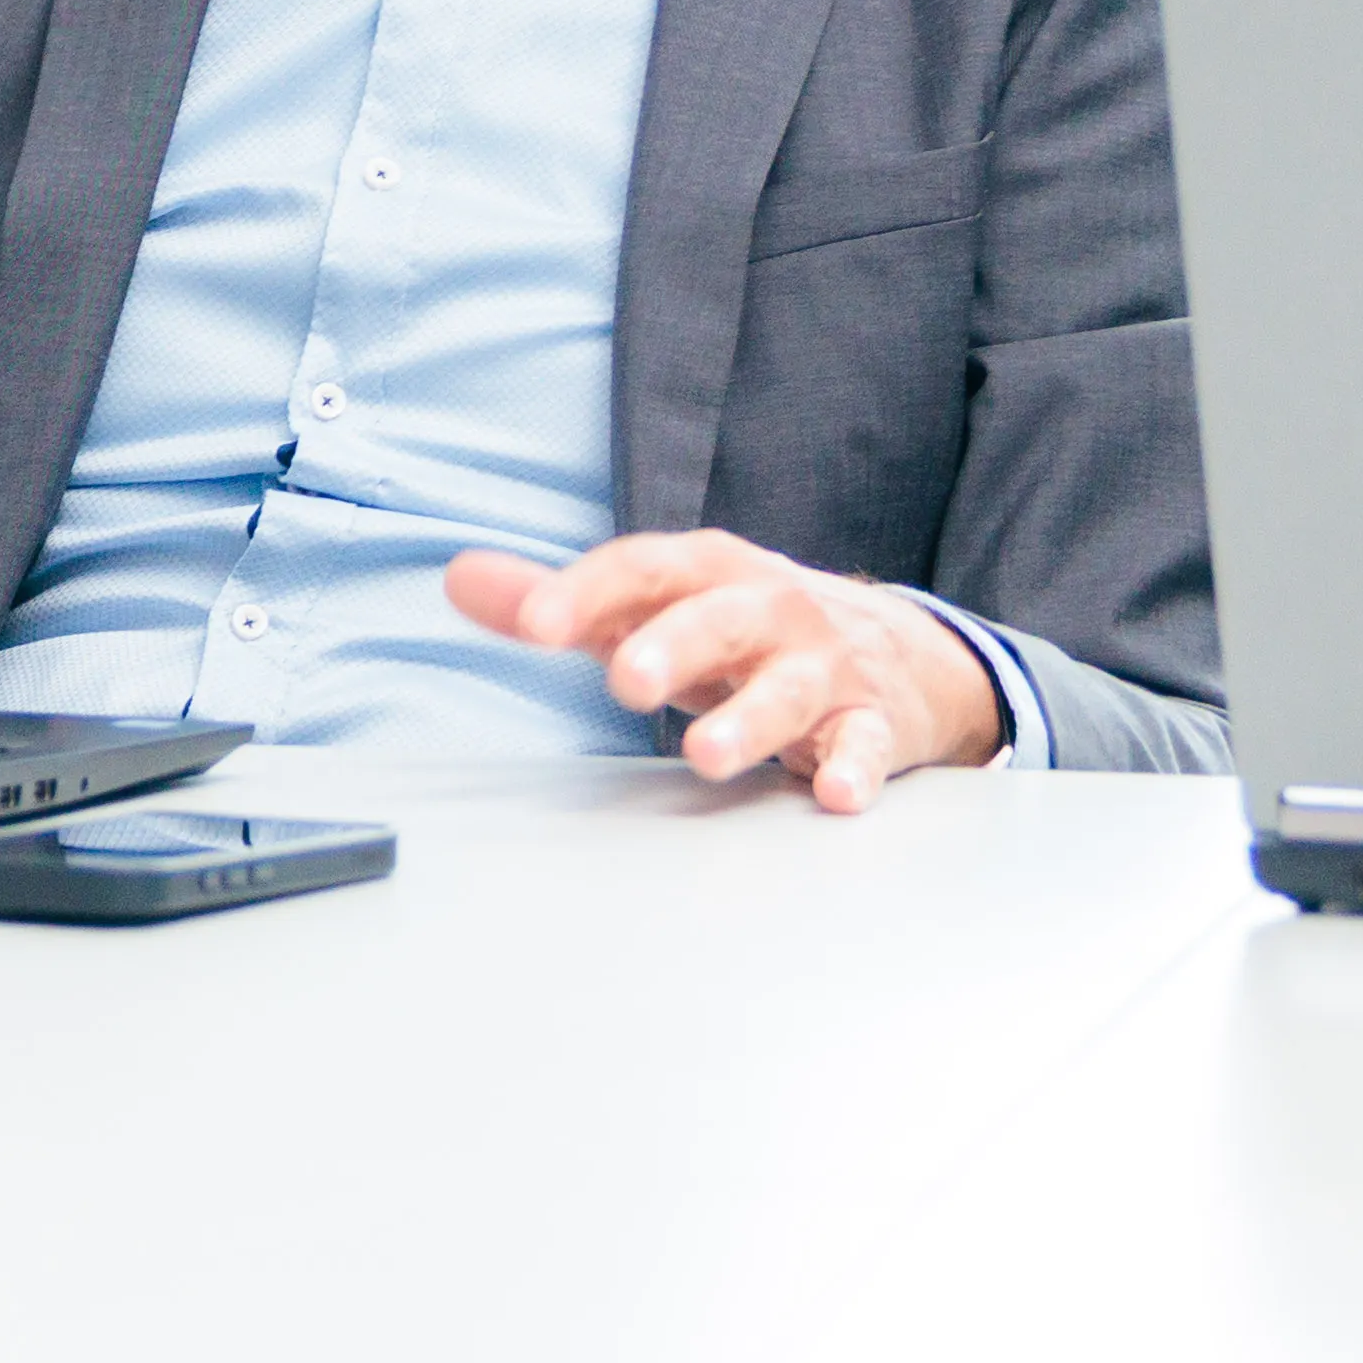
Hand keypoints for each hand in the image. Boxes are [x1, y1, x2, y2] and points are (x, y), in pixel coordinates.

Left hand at [447, 530, 1001, 807]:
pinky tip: (835, 793)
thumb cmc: (748, 631)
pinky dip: (855, 767)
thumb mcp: (658, 608)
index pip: (643, 569)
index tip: (535, 624)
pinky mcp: (872, 722)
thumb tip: (458, 578)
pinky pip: (865, 745)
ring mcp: (823, 665)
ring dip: (750, 721)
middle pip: (718, 619)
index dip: (588, 591)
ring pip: (787, 690)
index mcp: (708, 572)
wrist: (904, 653)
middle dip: (673, 645)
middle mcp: (768, 608)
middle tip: (625, 680)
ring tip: (704, 756)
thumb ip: (561, 601)